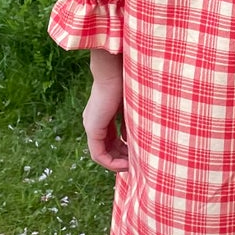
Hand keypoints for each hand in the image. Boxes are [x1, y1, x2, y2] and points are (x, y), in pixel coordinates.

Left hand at [82, 48, 128, 171]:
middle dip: (123, 158)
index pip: (111, 139)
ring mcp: (91, 126)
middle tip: (139, 162)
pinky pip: (99, 154)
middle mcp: (94, 122)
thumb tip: (142, 136)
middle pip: (107, 148)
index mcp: (102, 114)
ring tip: (134, 166)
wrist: (115, 69)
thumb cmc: (128, 81)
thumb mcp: (133, 105)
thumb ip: (134, 120)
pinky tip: (126, 164)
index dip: (125, 150)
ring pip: (102, 154)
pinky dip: (111, 162)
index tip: (139, 153)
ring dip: (118, 162)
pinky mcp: (92, 128)